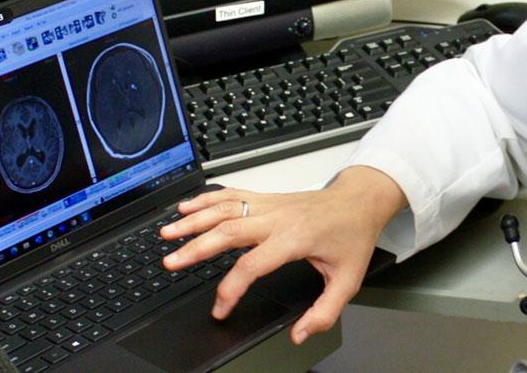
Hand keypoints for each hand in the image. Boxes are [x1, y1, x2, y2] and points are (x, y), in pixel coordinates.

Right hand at [159, 166, 406, 343]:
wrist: (359, 200)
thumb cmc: (352, 236)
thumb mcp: (348, 280)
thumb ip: (325, 311)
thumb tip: (300, 333)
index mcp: (294, 238)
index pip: (252, 264)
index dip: (231, 289)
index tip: (219, 308)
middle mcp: (277, 218)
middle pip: (228, 231)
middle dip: (195, 248)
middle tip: (171, 263)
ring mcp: (269, 204)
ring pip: (224, 208)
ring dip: (193, 220)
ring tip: (167, 233)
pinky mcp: (266, 197)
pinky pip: (231, 193)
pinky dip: (206, 199)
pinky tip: (186, 207)